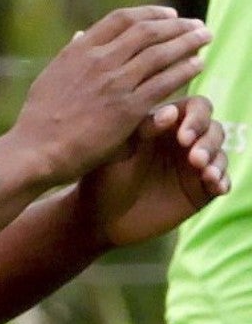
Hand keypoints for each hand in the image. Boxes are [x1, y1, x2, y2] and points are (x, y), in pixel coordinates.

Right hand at [6, 6, 208, 183]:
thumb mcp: (51, 77)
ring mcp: (115, 84)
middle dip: (177, 25)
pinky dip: (185, 70)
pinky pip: (165, 83)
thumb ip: (71, 55)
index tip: (169, 14)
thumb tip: (80, 35)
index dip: (150, 13)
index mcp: (78, 51)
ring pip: (161, 53)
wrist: (37, 149)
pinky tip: (197, 65)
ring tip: (204, 38)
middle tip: (197, 24)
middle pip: (147, 31)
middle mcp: (98, 61)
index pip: (121, 19)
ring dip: (188, 42)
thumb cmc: (40, 118)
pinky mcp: (129, 109)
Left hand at [79, 96, 229, 247]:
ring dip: (216, 160)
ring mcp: (193, 166)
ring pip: (219, 153)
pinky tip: (216, 186)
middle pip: (212, 128)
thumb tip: (171, 112)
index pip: (194, 108)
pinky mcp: (200, 190)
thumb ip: (143, 128)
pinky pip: (220, 181)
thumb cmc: (104, 176)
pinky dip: (222, 180)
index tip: (182, 136)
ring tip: (205, 173)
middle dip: (207, 140)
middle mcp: (182, 142)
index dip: (196, 117)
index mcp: (163, 124)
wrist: (101, 216)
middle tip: (194, 158)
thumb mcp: (119, 150)